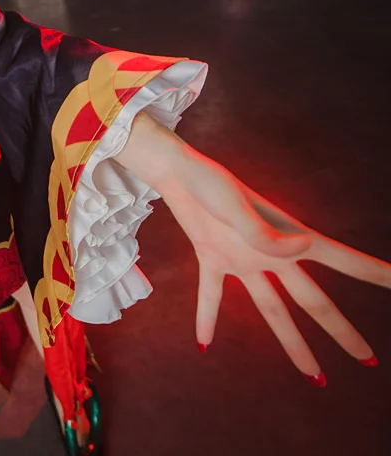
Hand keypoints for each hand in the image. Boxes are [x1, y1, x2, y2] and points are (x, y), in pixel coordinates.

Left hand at [167, 180, 386, 380]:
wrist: (176, 171)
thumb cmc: (210, 182)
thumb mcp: (236, 205)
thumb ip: (263, 232)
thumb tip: (302, 248)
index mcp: (290, 236)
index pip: (342, 259)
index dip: (376, 274)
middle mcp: (272, 253)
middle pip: (313, 301)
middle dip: (341, 331)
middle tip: (368, 360)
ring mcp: (243, 259)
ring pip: (272, 310)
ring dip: (292, 343)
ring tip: (313, 375)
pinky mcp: (212, 257)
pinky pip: (211, 295)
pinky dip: (206, 318)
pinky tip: (204, 344)